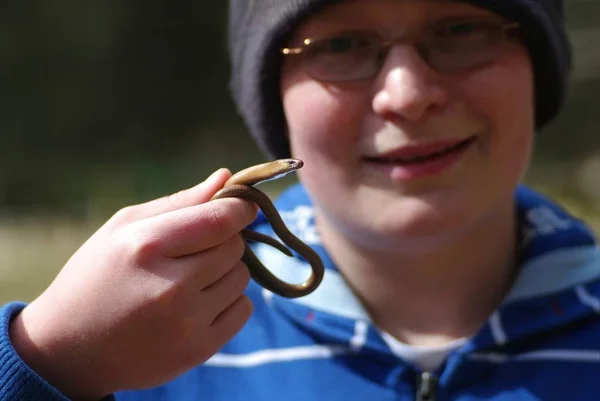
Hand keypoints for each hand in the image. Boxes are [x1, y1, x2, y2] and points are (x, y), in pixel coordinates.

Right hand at [9, 168, 256, 399]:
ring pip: (242, 277)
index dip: (240, 207)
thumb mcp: (123, 228)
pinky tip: (197, 304)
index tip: (242, 205)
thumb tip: (226, 177)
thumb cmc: (96, 277)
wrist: (70, 351)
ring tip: (190, 279)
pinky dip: (228, 302)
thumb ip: (179, 202)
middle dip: (224, 240)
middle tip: (195, 249)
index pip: (221, 219)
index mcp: (147, 246)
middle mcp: (171, 287)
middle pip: (235, 247)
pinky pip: (243, 310)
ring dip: (225, 272)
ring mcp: (187, 323)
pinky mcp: (199, 350)